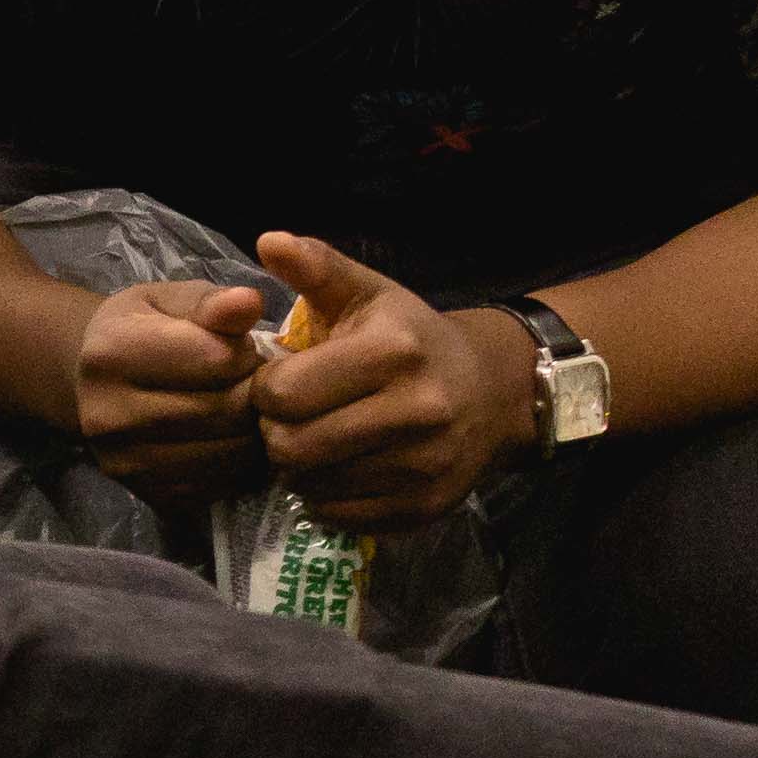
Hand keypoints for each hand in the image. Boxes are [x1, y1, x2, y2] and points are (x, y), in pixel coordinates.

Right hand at [69, 281, 272, 503]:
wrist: (94, 384)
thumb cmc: (140, 331)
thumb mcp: (168, 301)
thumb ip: (209, 302)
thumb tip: (249, 302)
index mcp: (112, 354)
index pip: (216, 359)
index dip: (244, 352)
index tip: (237, 347)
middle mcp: (109, 416)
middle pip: (224, 410)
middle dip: (253, 393)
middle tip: (248, 380)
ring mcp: (126, 464)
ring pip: (229, 453)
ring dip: (252, 431)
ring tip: (241, 408)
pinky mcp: (150, 496)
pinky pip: (221, 485)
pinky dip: (239, 464)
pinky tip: (228, 438)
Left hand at [243, 233, 538, 529]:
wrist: (491, 391)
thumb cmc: (410, 336)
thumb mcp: (367, 291)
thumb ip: (316, 266)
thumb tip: (267, 240)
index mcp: (393, 352)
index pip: (283, 394)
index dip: (265, 391)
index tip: (278, 382)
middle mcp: (416, 411)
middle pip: (293, 447)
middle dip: (275, 433)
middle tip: (287, 418)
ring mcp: (425, 466)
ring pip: (313, 487)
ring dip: (298, 469)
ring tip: (312, 440)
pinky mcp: (425, 508)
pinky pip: (342, 518)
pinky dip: (327, 498)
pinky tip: (338, 468)